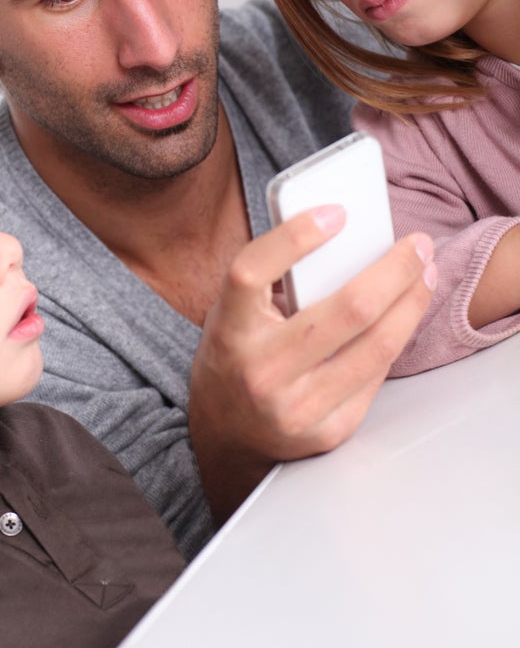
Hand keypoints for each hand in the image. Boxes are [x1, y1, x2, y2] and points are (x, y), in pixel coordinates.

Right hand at [188, 205, 435, 524]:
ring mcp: (295, 407)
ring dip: (412, 302)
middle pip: (348, 308)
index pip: (253, 272)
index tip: (338, 212)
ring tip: (424, 275)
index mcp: (229, 330)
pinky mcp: (327, 433)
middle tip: (417, 245)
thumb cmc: (236, 357)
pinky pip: (376, 376)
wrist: (224, 435)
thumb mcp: (234, 313)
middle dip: (396, 269)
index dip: (295, 237)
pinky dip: (394, 340)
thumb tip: (342, 234)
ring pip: (378, 345)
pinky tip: (402, 318)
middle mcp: (260, 371)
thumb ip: (273, 280)